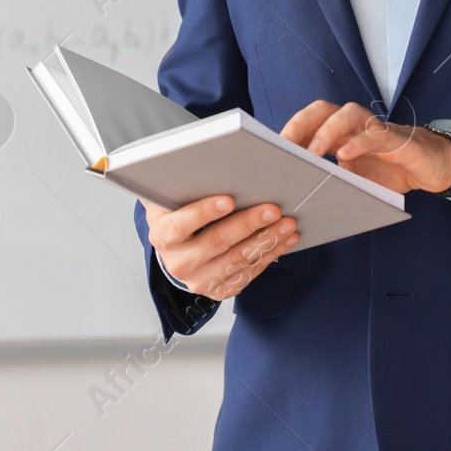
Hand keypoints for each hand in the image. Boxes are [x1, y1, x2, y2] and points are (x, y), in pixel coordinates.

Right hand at [143, 195, 298, 299]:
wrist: (176, 249)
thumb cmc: (179, 214)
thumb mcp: (173, 197)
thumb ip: (188, 182)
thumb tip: (223, 159)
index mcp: (163, 234)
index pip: (182, 224)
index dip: (205, 212)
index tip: (229, 200)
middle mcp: (179, 261)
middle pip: (217, 242)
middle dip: (248, 224)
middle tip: (272, 209)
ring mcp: (199, 280)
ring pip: (237, 260)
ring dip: (267, 240)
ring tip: (287, 223)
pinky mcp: (219, 290)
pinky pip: (249, 273)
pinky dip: (271, 255)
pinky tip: (285, 239)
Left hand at [280, 100, 450, 194]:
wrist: (427, 168)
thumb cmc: (386, 172)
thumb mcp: (352, 179)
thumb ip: (329, 178)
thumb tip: (295, 191)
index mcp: (337, 132)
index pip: (308, 121)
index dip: (289, 131)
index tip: (268, 148)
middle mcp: (352, 124)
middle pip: (321, 110)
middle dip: (300, 124)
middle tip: (284, 145)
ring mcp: (372, 128)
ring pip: (346, 114)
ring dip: (326, 131)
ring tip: (313, 152)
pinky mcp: (393, 138)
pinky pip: (374, 134)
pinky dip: (359, 142)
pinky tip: (347, 156)